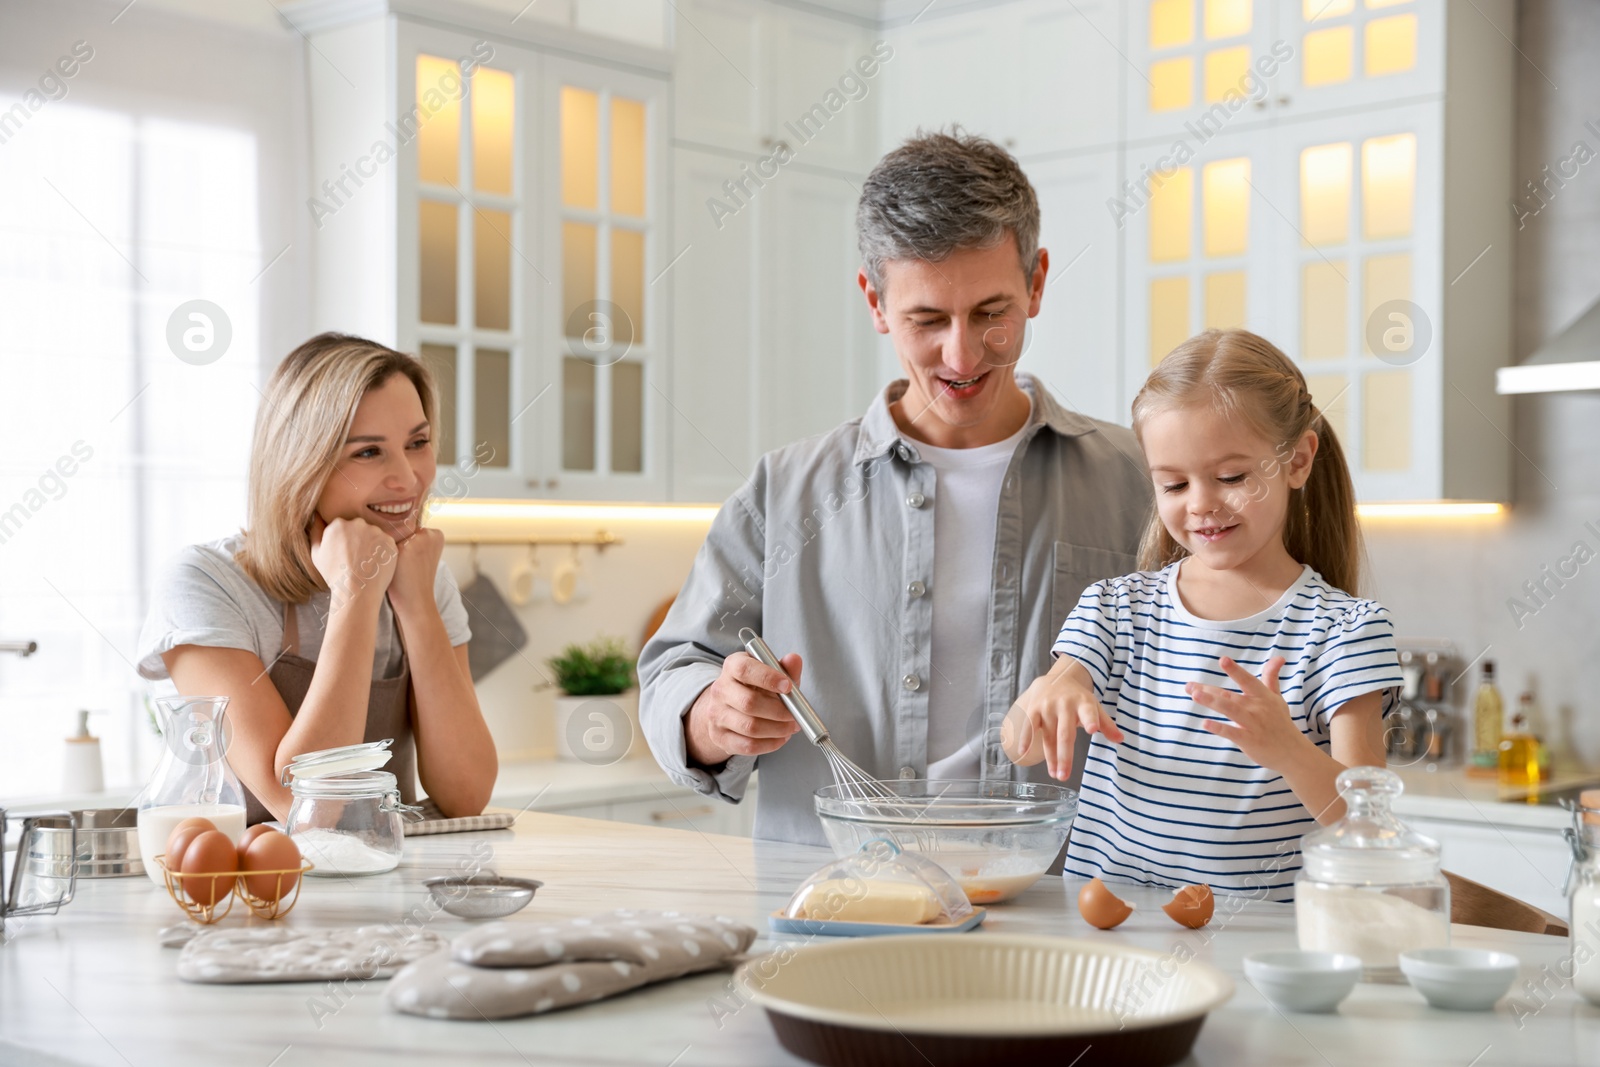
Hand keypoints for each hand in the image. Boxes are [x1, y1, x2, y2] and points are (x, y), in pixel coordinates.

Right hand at [309, 513, 397, 607]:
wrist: (357, 591)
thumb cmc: (334, 574)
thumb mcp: (317, 553)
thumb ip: (316, 531)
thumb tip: (317, 516)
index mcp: (338, 524)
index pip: (343, 526)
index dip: (343, 540)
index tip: (344, 553)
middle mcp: (358, 523)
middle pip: (359, 528)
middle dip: (358, 539)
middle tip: (356, 558)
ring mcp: (376, 531)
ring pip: (374, 535)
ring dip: (371, 545)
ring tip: (366, 563)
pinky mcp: (389, 541)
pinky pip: (386, 544)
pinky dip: (382, 552)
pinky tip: (376, 564)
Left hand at [387, 526, 443, 617]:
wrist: (416, 599)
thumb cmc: (415, 578)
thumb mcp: (422, 554)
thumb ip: (414, 539)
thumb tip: (391, 525)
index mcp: (437, 534)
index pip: (413, 530)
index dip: (409, 546)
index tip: (414, 561)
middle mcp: (429, 533)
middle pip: (403, 532)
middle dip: (400, 546)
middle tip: (407, 565)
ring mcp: (418, 538)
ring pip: (394, 537)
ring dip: (392, 550)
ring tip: (400, 567)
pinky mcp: (405, 547)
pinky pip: (386, 544)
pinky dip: (385, 555)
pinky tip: (392, 567)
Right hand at [685, 651, 802, 765]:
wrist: (729, 708)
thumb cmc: (756, 687)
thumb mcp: (771, 673)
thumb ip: (785, 668)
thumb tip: (794, 659)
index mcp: (732, 666)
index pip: (744, 669)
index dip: (768, 678)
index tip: (788, 686)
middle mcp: (720, 689)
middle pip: (749, 702)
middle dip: (778, 711)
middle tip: (795, 715)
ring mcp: (717, 714)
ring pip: (750, 727)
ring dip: (777, 729)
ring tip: (791, 727)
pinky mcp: (719, 737)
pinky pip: (748, 746)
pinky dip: (770, 744)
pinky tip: (781, 738)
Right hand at [1002, 659, 1121, 780]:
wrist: (1055, 678)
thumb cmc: (1077, 698)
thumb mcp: (1093, 706)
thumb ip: (1106, 724)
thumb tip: (1121, 740)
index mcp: (1084, 703)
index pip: (1088, 712)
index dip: (1090, 720)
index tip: (1092, 729)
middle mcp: (1065, 704)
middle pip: (1065, 733)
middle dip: (1064, 756)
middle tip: (1064, 776)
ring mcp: (1047, 706)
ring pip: (1048, 736)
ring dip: (1050, 757)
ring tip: (1055, 774)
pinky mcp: (1034, 709)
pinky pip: (1029, 726)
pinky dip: (1025, 739)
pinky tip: (1023, 753)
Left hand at [1188, 656, 1311, 771]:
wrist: (1292, 752)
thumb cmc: (1280, 722)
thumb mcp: (1276, 697)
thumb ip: (1271, 677)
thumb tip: (1280, 657)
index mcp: (1262, 696)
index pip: (1247, 680)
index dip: (1235, 670)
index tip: (1223, 660)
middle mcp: (1257, 708)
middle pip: (1229, 696)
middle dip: (1208, 690)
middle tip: (1189, 686)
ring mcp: (1253, 724)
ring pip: (1230, 710)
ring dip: (1212, 702)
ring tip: (1195, 695)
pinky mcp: (1249, 740)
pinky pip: (1232, 733)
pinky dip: (1219, 728)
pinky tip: (1205, 723)